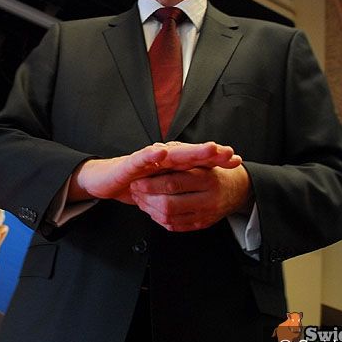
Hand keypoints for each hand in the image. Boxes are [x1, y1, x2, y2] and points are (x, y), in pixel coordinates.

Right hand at [69, 141, 240, 203]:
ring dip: (190, 151)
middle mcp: (163, 157)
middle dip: (211, 153)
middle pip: (190, 154)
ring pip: (172, 154)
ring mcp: (148, 159)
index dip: (216, 159)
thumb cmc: (136, 183)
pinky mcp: (131, 164)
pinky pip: (141, 159)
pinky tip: (161, 153)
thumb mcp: (163, 187)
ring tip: (208, 149)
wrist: (106, 180)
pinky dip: (150, 156)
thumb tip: (206, 191)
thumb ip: (181, 186)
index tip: (236, 161)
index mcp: (172, 164)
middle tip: (228, 153)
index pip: (198, 160)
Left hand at [129, 164, 252, 231]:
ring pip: (169, 218)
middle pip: (169, 204)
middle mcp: (208, 199)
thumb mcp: (202, 158)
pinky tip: (152, 208)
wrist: (237, 190)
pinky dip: (159, 218)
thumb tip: (157, 149)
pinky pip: (175, 226)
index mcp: (207, 178)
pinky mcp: (201, 224)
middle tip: (135, 189)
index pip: (173, 183)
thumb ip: (180, 153)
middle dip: (147, 198)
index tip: (137, 179)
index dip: (151, 183)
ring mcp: (205, 215)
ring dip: (149, 209)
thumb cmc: (214, 170)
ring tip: (140, 198)